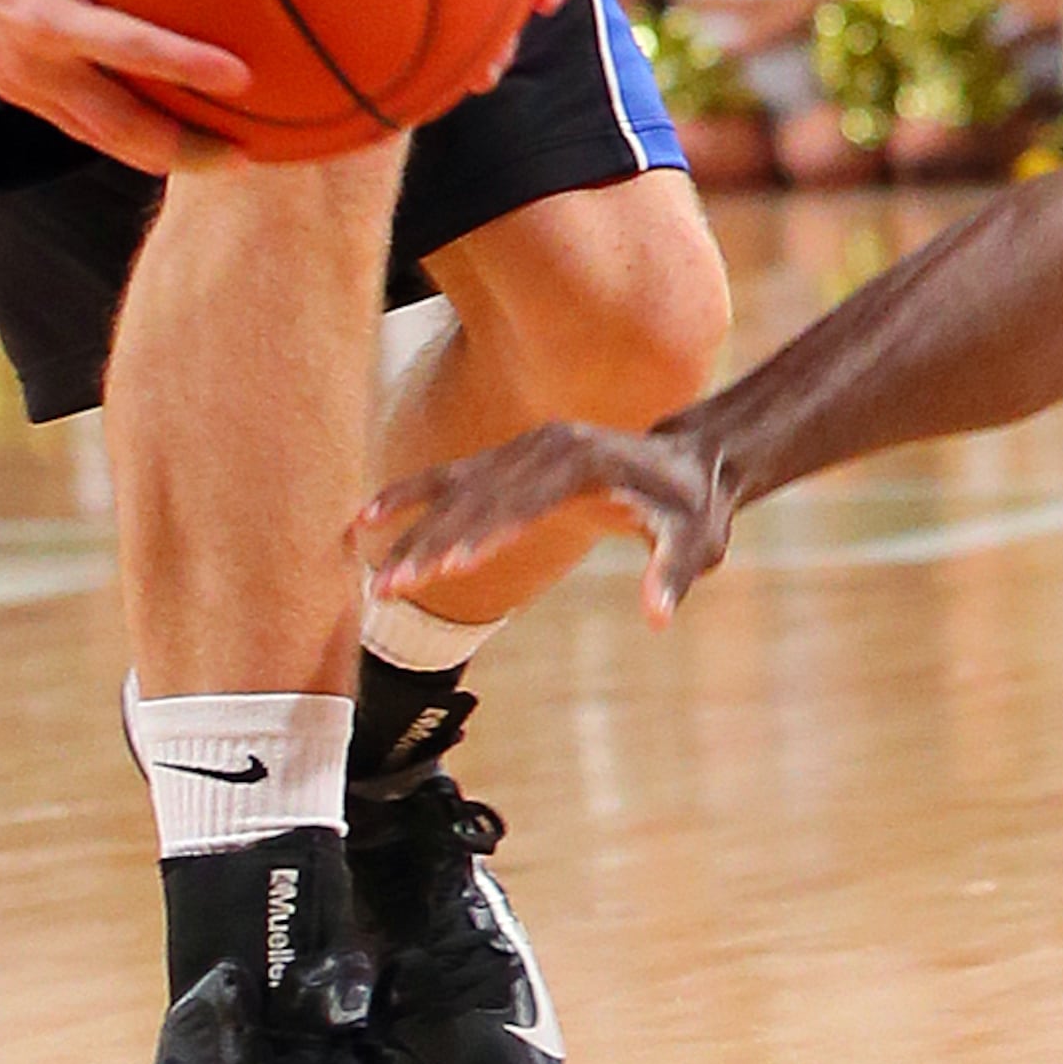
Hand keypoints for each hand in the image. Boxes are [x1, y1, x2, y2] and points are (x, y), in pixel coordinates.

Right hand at [0, 0, 251, 174]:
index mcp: (34, 13)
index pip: (119, 47)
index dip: (180, 63)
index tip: (240, 76)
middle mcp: (29, 63)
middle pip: (116, 124)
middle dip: (182, 148)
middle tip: (249, 158)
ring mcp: (24, 87)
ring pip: (102, 139)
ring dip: (165, 157)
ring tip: (234, 163)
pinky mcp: (23, 93)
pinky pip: (87, 129)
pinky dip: (135, 142)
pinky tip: (188, 140)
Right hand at [355, 419, 741, 622]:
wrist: (693, 464)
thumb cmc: (695, 511)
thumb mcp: (694, 544)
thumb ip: (671, 576)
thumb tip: (658, 618)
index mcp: (585, 463)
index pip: (525, 504)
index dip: (487, 536)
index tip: (447, 567)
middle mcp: (547, 446)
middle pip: (478, 499)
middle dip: (432, 546)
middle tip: (388, 588)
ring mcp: (526, 446)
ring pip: (456, 490)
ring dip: (411, 531)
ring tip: (370, 573)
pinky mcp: (514, 455)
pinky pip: (454, 476)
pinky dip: (412, 494)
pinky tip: (367, 516)